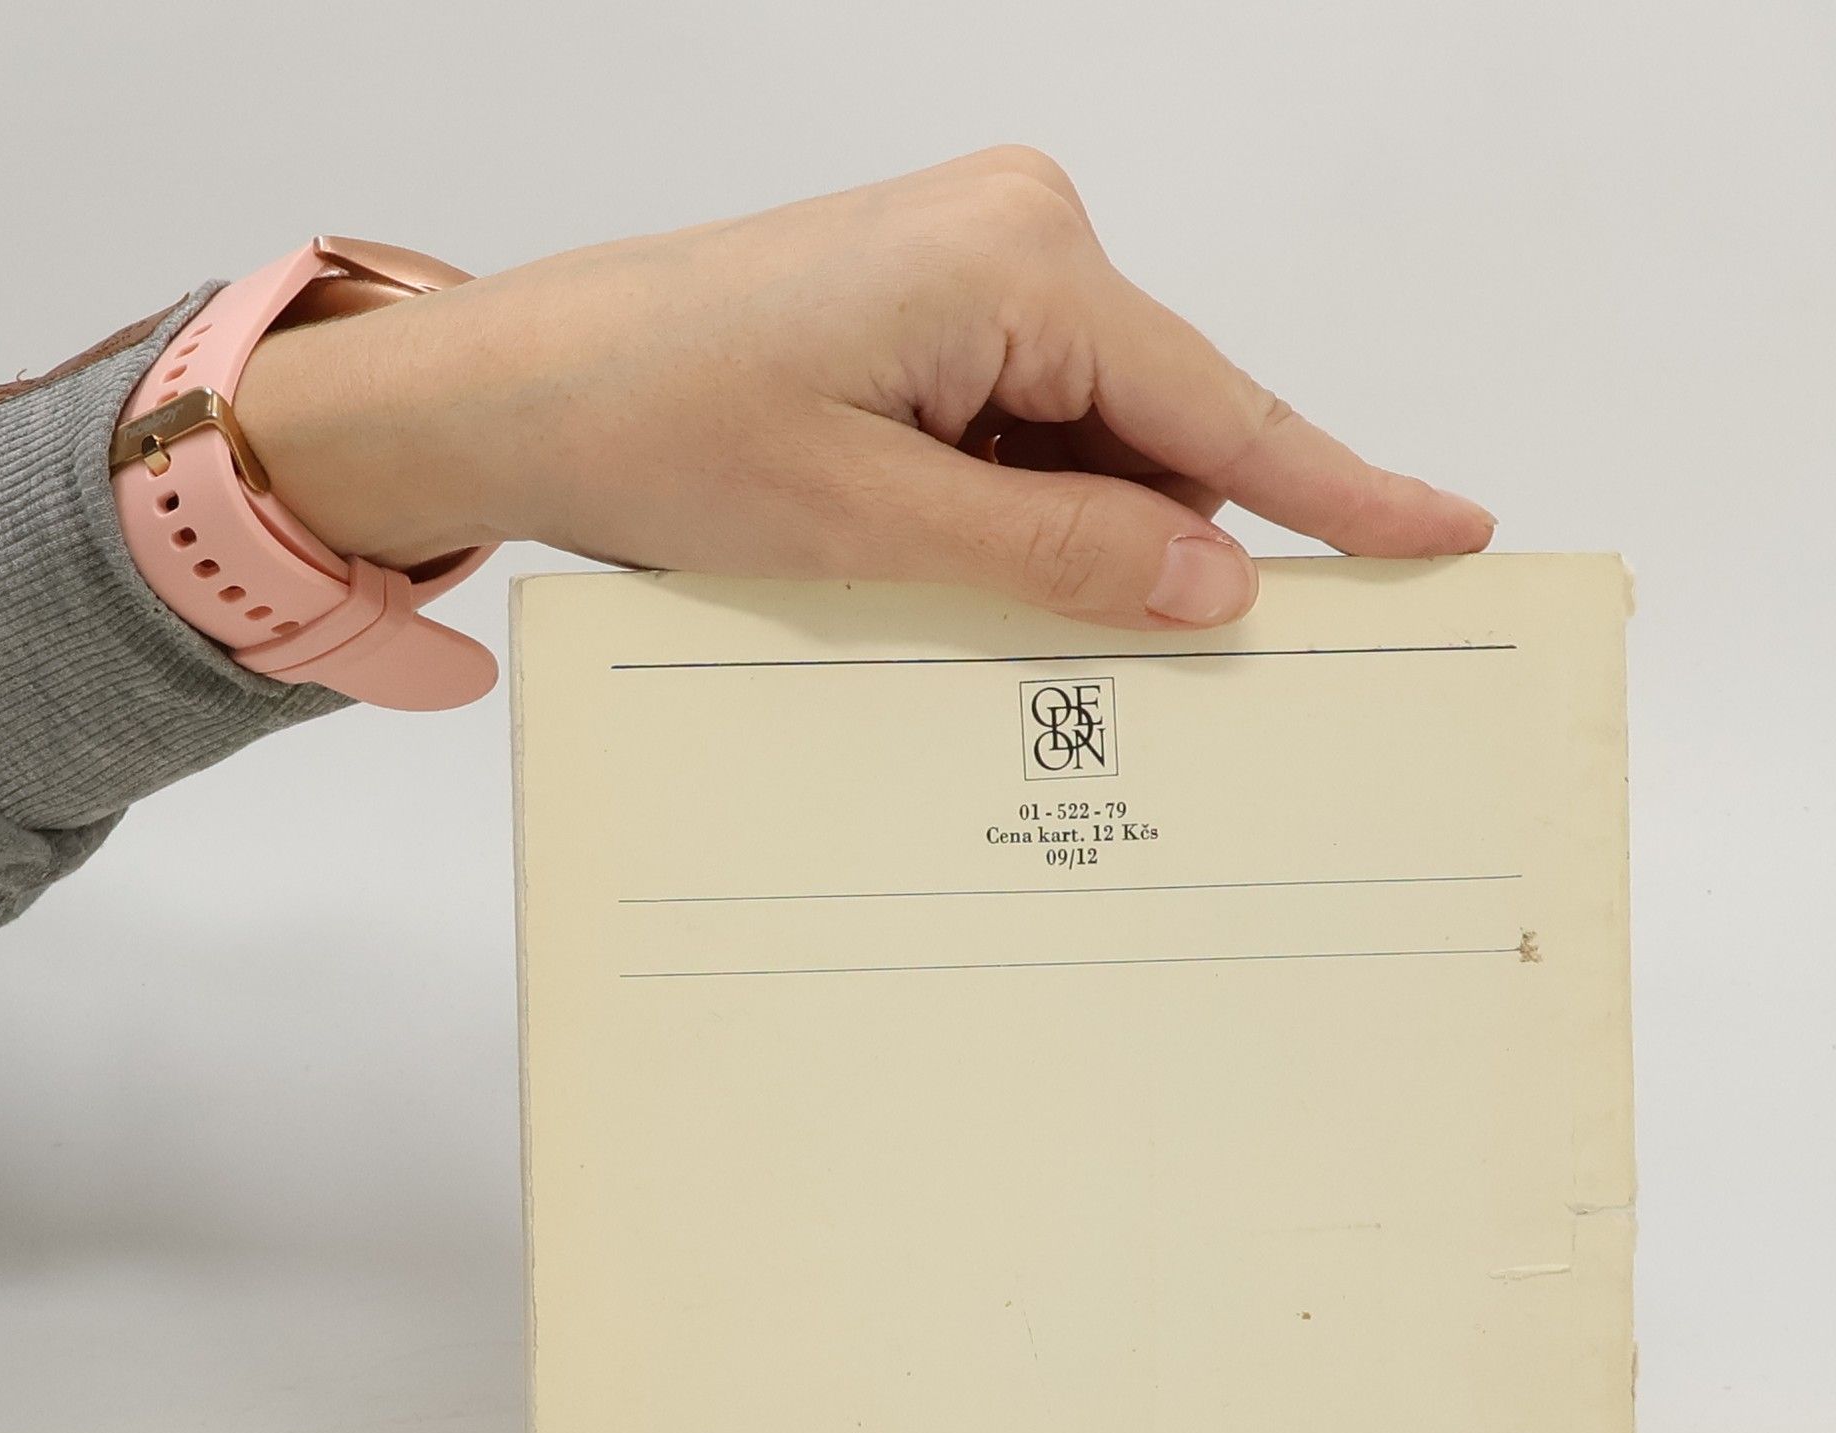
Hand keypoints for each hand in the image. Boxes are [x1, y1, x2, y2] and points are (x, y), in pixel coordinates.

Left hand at [236, 148, 1493, 630]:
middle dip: (1153, 545)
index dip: (1339, 490)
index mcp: (1021, 261)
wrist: (518, 387)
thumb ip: (1064, 556)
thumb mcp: (877, 524)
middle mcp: (1017, 236)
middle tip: (1113, 660)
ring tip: (938, 587)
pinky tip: (936, 554)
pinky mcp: (929, 310)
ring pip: (1093, 439)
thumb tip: (1219, 588)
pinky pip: (1025, 426)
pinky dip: (1010, 506)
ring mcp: (972, 267)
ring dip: (1063, 535)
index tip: (1448, 536)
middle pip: (1162, 427)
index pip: (1223, 408)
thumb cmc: (657, 426)